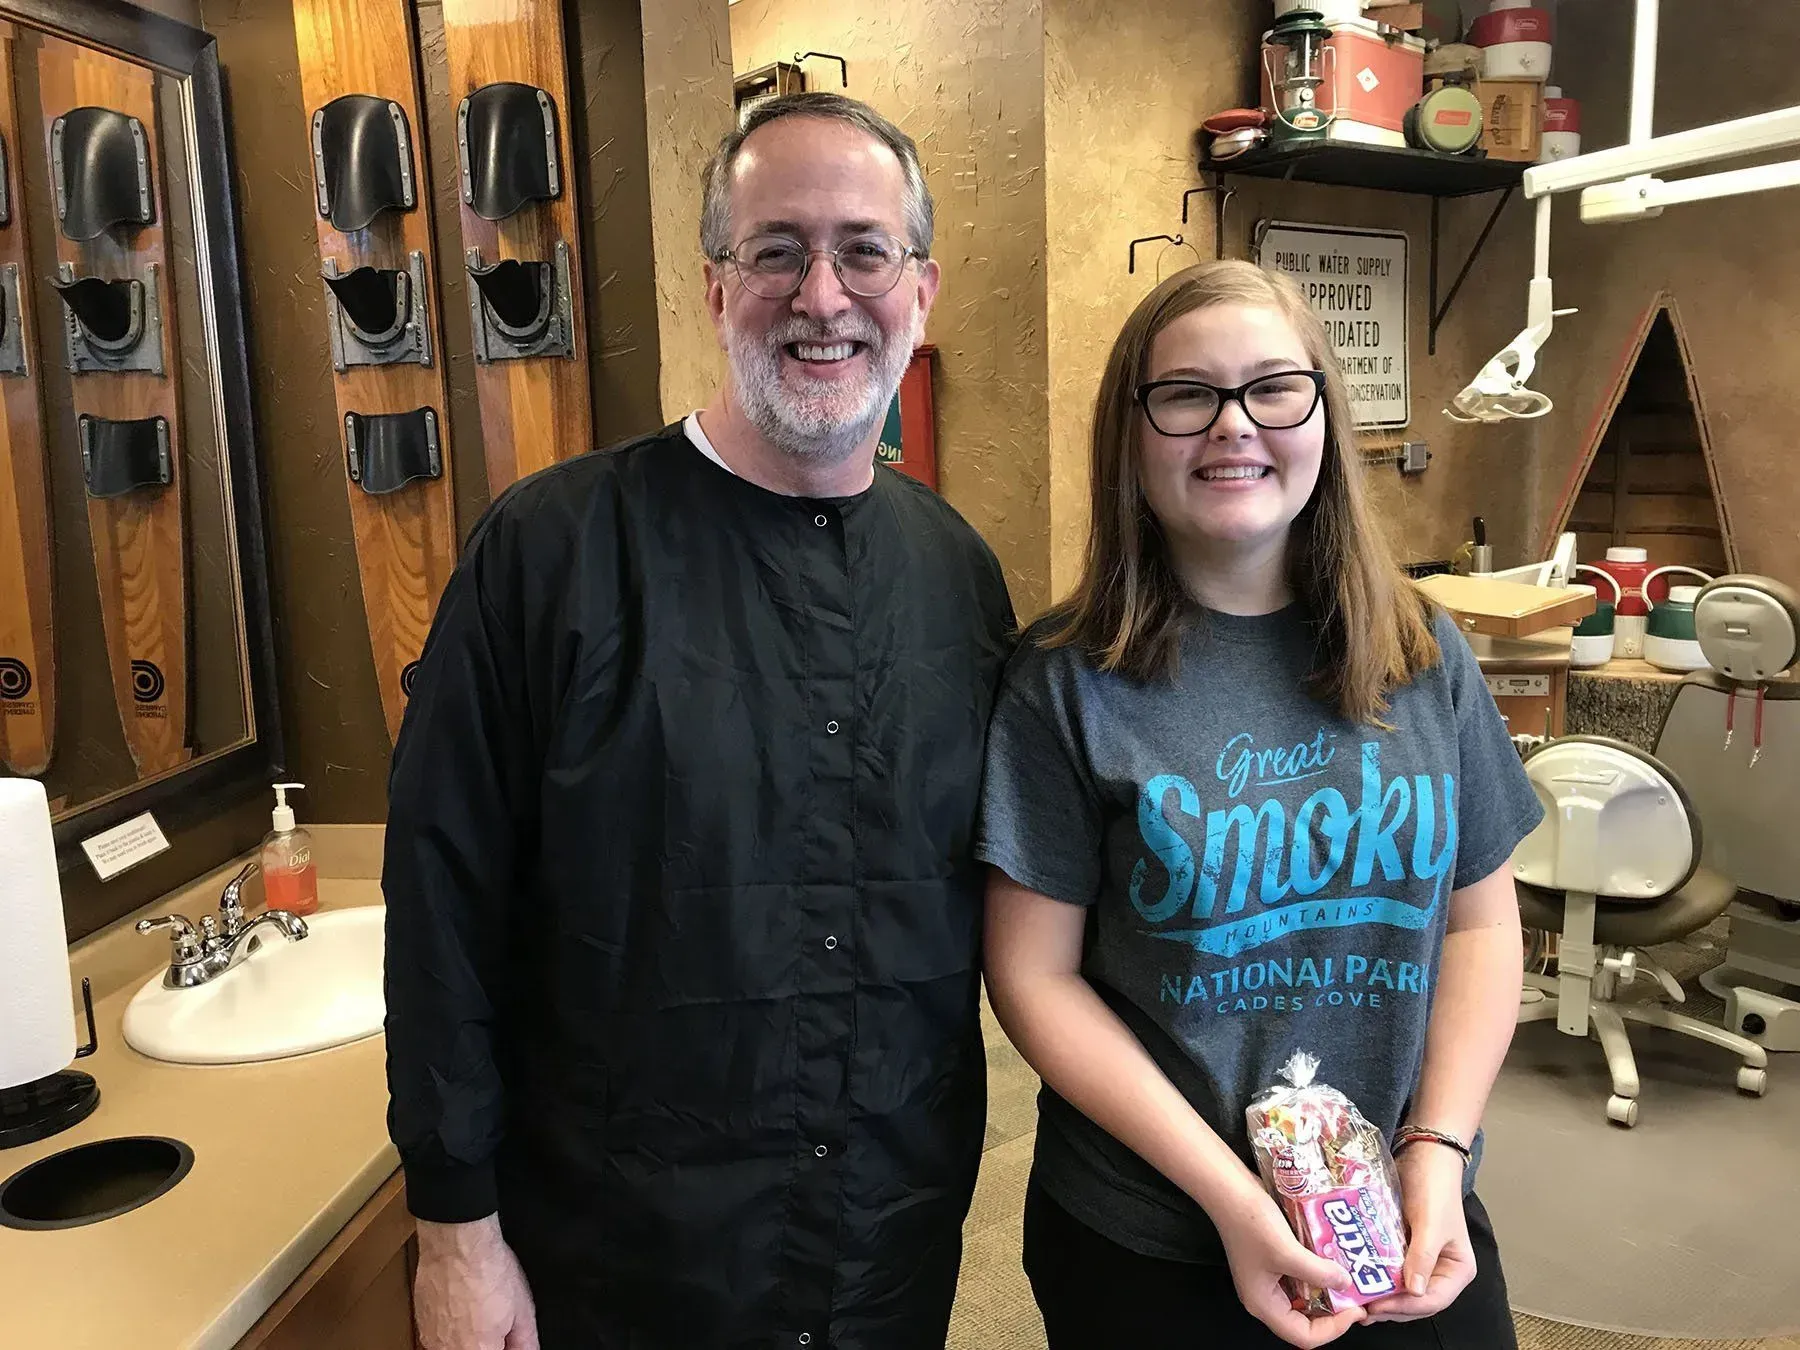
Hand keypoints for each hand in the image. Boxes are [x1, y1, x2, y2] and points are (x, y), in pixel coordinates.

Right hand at [413, 1215, 539, 1349]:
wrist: (456, 1245)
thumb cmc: (487, 1271)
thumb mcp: (523, 1308)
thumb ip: (525, 1340)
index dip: (504, 1344)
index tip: (508, 1338)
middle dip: (489, 1342)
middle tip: (498, 1322)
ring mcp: (431, 1340)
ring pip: (456, 1347)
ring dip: (470, 1338)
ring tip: (480, 1311)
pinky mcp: (421, 1324)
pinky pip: (440, 1337)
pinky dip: (453, 1328)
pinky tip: (464, 1307)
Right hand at [1215, 1181, 1366, 1347]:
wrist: (1227, 1188)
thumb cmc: (1249, 1222)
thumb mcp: (1288, 1251)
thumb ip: (1319, 1272)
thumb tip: (1346, 1284)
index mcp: (1263, 1304)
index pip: (1304, 1336)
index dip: (1334, 1329)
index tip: (1355, 1309)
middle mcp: (1265, 1297)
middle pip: (1305, 1320)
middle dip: (1333, 1311)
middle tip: (1356, 1296)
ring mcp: (1268, 1278)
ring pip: (1305, 1297)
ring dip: (1327, 1290)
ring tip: (1349, 1278)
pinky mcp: (1272, 1260)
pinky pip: (1300, 1277)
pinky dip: (1317, 1272)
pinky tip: (1331, 1259)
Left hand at [1365, 1143, 1475, 1323]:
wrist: (1424, 1155)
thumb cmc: (1435, 1188)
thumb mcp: (1431, 1224)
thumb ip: (1422, 1257)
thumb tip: (1413, 1291)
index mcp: (1457, 1270)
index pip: (1432, 1300)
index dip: (1404, 1307)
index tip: (1377, 1308)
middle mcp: (1440, 1270)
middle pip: (1415, 1300)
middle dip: (1390, 1306)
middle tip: (1360, 1309)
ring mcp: (1421, 1260)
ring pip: (1400, 1288)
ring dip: (1380, 1294)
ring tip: (1355, 1298)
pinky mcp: (1403, 1247)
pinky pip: (1389, 1268)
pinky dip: (1376, 1275)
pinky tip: (1357, 1277)